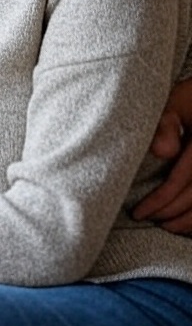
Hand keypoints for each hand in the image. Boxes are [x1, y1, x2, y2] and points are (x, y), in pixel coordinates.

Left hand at [134, 78, 191, 232]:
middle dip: (170, 213)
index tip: (138, 212)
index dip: (160, 200)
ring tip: (166, 226)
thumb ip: (165, 124)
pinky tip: (187, 225)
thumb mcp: (176, 102)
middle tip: (147, 219)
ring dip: (188, 221)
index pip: (182, 179)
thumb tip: (162, 152)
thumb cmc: (190, 100)